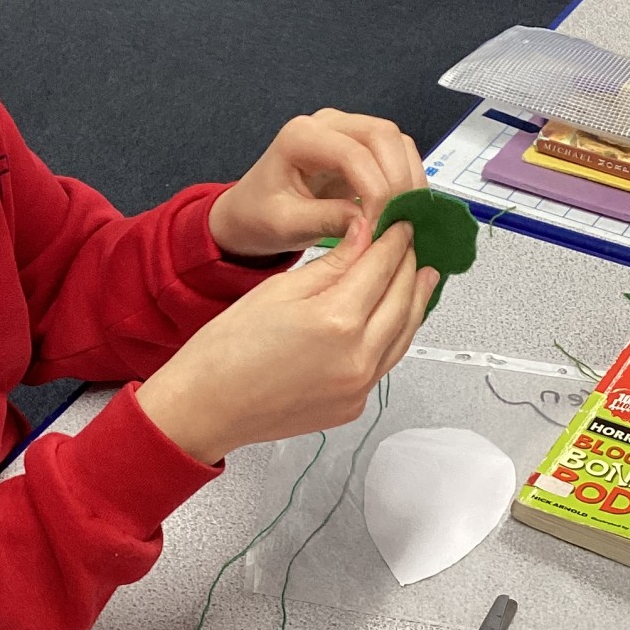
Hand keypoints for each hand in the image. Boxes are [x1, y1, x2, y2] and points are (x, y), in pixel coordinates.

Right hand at [136, 218, 439, 463]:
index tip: (401, 222)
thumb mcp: (278, 291)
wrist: (207, 407)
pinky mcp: (354, 405)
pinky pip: (387, 361)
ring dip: (415, 300)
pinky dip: (397, 333)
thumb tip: (364, 235)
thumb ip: (331, 264)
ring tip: (422, 275)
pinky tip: (395, 316)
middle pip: (402, 298)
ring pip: (404, 334)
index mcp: (336, 320)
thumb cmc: (227, 351)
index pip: (381, 267)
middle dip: (409, 264)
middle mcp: (356, 357)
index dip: (394, 239)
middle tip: (413, 242)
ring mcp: (359, 386)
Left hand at [208, 109, 426, 257]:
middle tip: (399, 220)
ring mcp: (346, 131)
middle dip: (399, 178)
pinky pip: (396, 154)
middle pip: (383, 134)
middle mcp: (326, 124)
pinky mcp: (360, 147)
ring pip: (396, 141)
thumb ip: (326, 221)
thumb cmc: (259, 216)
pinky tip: (402, 210)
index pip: (353, 153)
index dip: (375, 189)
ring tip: (404, 218)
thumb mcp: (285, 225)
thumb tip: (370, 223)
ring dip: (408, 178)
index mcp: (299, 137)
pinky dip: (406, 180)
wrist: (251, 214)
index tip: (378, 226)